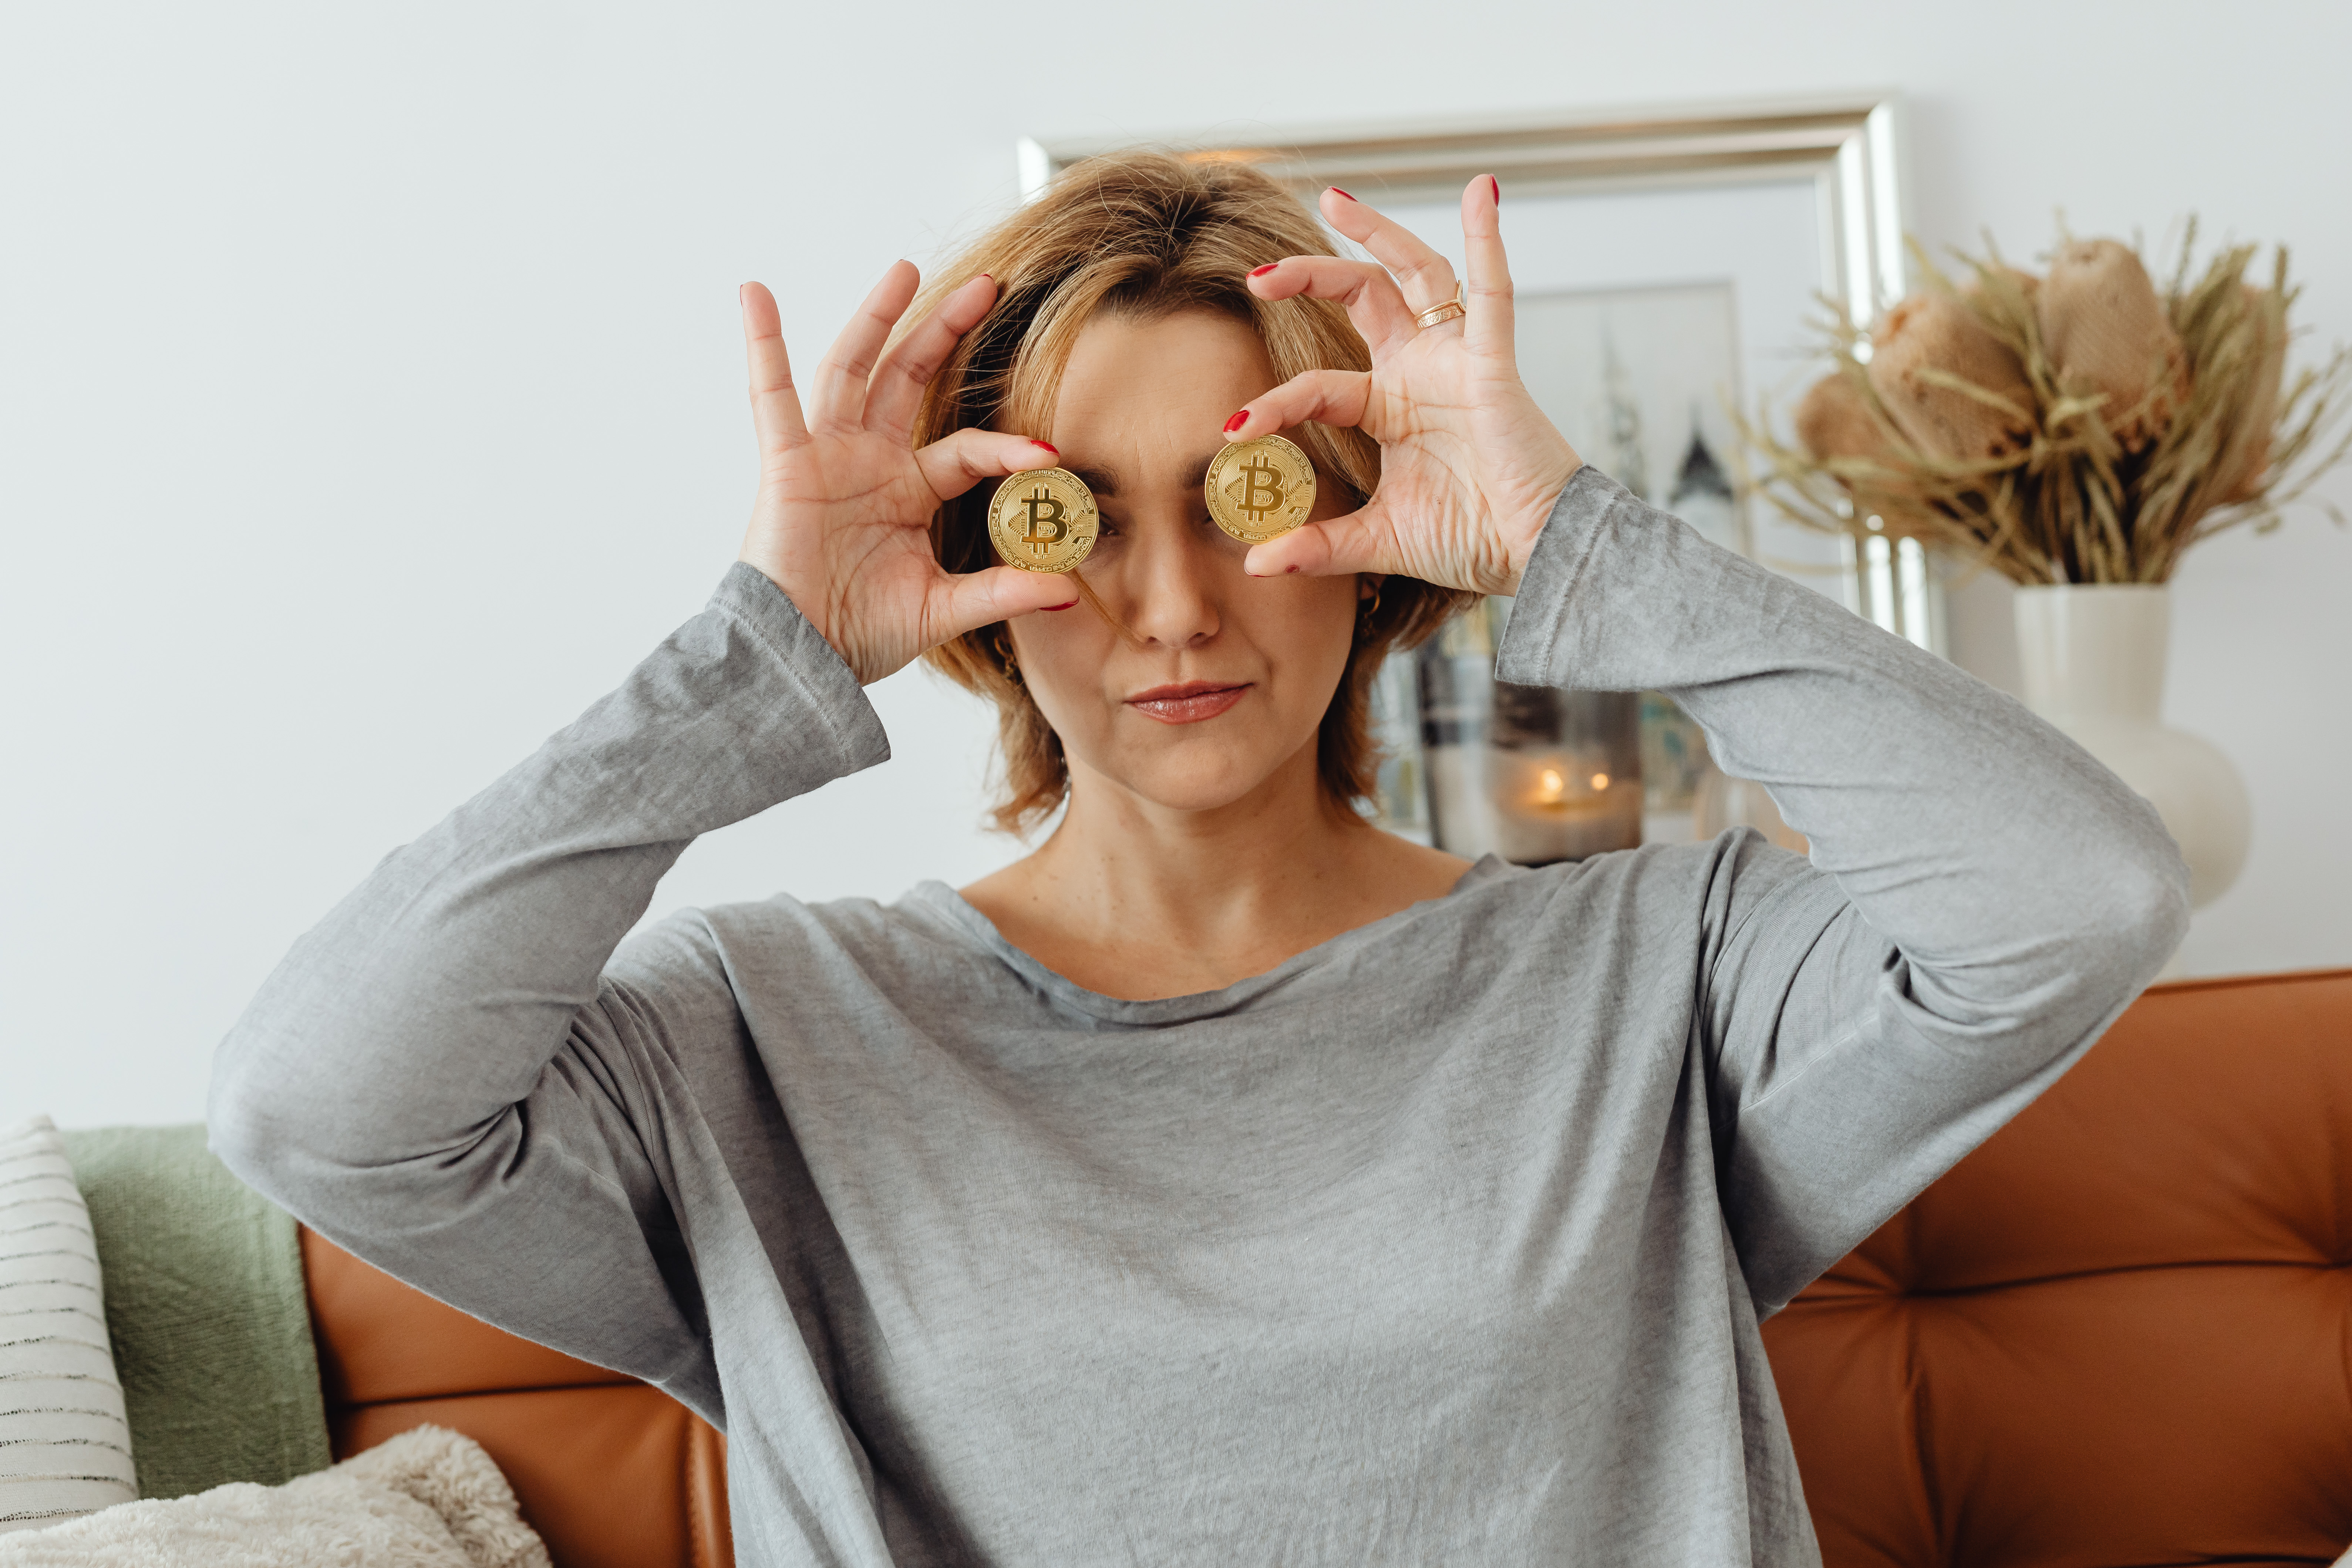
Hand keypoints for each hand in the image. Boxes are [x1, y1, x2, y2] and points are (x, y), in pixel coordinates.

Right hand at [736, 265, 1077, 683]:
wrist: (802, 660)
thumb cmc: (861, 635)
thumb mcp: (943, 611)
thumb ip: (1003, 593)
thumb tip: (1070, 590)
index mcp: (910, 491)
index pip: (969, 451)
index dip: (1009, 448)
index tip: (1051, 453)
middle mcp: (871, 461)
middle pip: (912, 379)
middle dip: (945, 330)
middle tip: (987, 285)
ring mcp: (828, 456)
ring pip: (855, 370)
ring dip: (878, 318)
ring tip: (905, 269)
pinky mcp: (788, 464)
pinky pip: (770, 396)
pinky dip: (762, 343)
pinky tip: (757, 294)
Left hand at [1230, 179, 1582, 595]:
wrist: (1536, 555)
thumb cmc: (1471, 539)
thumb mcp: (1380, 540)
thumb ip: (1319, 545)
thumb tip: (1254, 564)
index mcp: (1392, 408)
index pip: (1320, 386)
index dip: (1275, 403)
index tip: (1234, 430)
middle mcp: (1421, 372)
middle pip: (1363, 299)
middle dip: (1312, 277)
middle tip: (1258, 275)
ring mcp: (1457, 360)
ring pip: (1416, 274)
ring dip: (1379, 234)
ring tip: (1335, 200)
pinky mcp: (1494, 362)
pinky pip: (1494, 292)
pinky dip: (1488, 238)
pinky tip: (1480, 192)